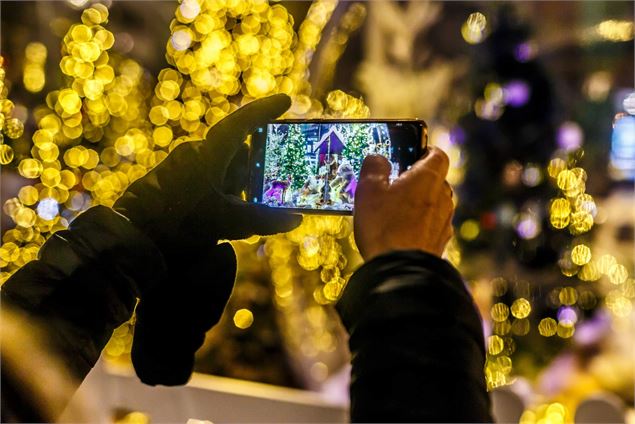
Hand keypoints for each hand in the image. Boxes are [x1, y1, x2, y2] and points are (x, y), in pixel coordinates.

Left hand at [113, 94, 300, 385]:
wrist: (132, 236)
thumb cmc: (179, 221)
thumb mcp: (227, 222)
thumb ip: (264, 220)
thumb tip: (295, 219)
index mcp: (209, 153)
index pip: (242, 123)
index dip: (266, 111)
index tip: (286, 101)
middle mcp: (197, 155)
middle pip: (238, 152)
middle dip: (258, 166)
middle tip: (280, 177)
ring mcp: (185, 169)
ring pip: (225, 171)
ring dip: (242, 186)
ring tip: (257, 207)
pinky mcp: (177, 185)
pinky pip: (212, 183)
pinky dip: (228, 194)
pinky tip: (233, 216)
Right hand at [354, 146, 453, 260]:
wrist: (399, 271)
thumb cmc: (384, 226)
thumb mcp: (369, 190)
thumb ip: (374, 167)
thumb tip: (378, 158)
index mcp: (428, 178)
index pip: (437, 154)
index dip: (425, 150)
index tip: (412, 152)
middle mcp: (442, 197)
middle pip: (435, 180)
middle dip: (418, 180)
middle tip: (395, 184)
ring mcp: (444, 221)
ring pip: (434, 203)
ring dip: (419, 204)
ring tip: (394, 211)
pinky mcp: (440, 242)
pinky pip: (431, 225)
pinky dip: (419, 224)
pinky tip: (401, 232)